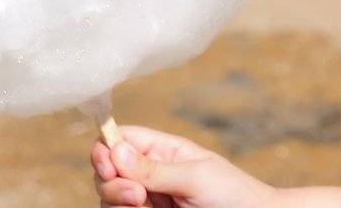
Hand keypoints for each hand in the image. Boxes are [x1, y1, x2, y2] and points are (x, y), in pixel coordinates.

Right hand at [90, 125, 280, 207]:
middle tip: (138, 196)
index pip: (122, 139)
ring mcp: (150, 199)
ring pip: (110, 198)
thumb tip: (115, 148)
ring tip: (143, 206)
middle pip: (108, 171)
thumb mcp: (195, 176)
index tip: (109, 165)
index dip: (106, 149)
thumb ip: (154, 168)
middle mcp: (151, 174)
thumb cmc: (234, 195)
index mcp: (164, 151)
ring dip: (116, 201)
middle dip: (112, 182)